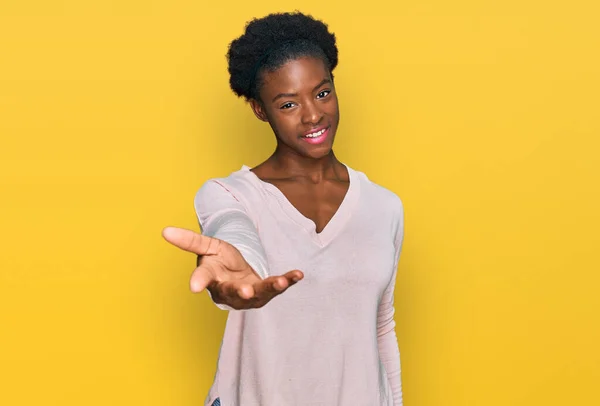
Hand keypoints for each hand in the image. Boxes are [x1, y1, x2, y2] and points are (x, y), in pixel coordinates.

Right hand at [162, 226, 302, 309]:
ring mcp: (249, 294)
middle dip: (241, 292)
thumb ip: (189, 240)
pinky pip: (277, 287)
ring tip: (281, 282)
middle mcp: (229, 290)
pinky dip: (288, 281)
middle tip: (246, 292)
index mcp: (211, 278)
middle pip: (233, 293)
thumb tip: (165, 231)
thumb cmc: (219, 261)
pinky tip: (298, 274)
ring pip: (259, 293)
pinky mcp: (266, 291)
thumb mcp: (207, 246)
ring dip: (271, 288)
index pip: (203, 278)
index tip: (194, 286)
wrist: (236, 273)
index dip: (199, 281)